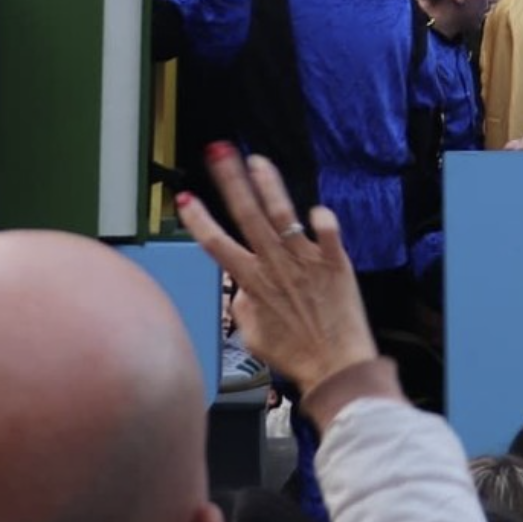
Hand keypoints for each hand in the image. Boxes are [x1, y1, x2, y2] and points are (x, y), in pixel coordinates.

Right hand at [176, 146, 377, 391]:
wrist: (337, 368)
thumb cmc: (296, 355)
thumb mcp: (253, 336)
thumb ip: (243, 306)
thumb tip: (240, 289)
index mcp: (253, 283)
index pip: (217, 245)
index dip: (199, 221)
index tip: (185, 199)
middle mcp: (276, 266)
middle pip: (247, 216)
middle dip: (231, 181)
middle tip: (219, 153)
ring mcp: (306, 262)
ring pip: (282, 215)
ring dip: (269, 186)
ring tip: (258, 162)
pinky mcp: (335, 264)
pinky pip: (329, 235)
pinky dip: (323, 221)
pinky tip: (316, 209)